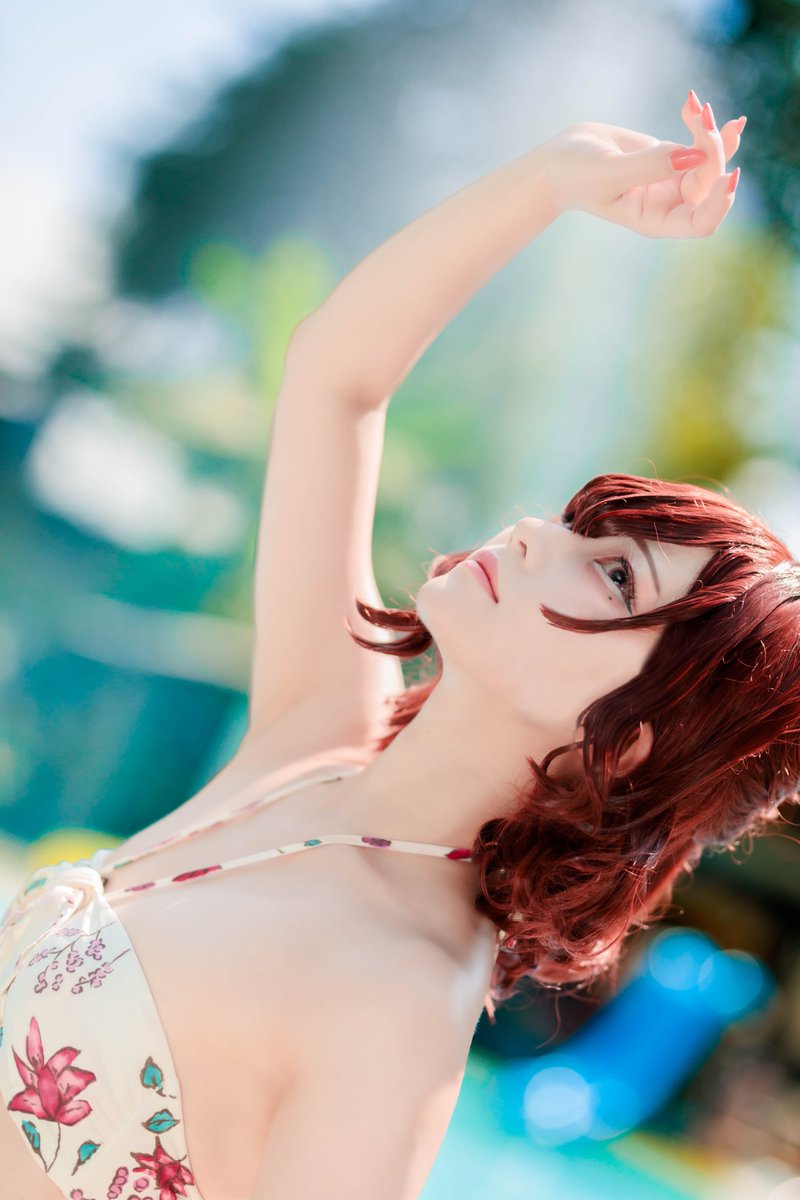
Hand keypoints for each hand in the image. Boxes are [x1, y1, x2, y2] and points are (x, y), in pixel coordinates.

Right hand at [540, 90, 744, 237]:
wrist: (559, 161)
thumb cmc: (576, 176)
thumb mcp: (610, 173)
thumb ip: (652, 165)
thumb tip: (694, 154)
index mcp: (655, 220)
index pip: (701, 222)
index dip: (720, 201)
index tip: (727, 172)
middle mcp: (669, 204)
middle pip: (710, 182)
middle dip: (713, 150)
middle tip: (702, 116)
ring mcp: (671, 181)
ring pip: (711, 160)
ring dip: (712, 132)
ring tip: (698, 107)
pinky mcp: (669, 157)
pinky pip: (699, 143)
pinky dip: (701, 123)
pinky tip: (693, 104)